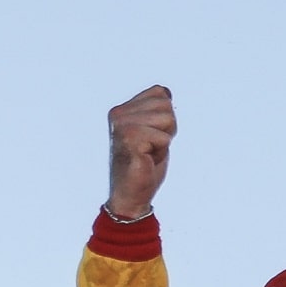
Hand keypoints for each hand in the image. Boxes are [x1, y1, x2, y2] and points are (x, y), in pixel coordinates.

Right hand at [107, 85, 175, 218]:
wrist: (132, 194)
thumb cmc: (145, 163)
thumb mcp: (155, 130)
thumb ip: (158, 110)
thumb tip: (166, 92)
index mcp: (122, 109)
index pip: (160, 94)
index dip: (165, 118)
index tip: (151, 136)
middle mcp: (118, 114)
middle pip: (166, 105)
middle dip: (167, 128)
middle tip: (151, 146)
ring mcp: (122, 126)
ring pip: (167, 119)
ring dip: (164, 140)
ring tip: (149, 152)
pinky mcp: (129, 140)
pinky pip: (164, 137)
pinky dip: (161, 151)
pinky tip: (146, 159)